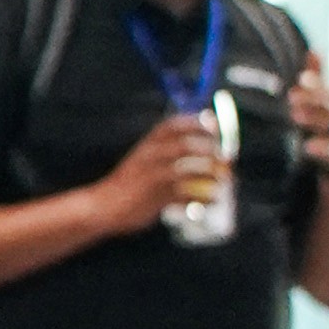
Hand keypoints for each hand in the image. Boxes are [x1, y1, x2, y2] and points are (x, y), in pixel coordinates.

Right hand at [83, 110, 216, 229]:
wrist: (103, 206)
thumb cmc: (128, 184)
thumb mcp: (141, 159)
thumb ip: (164, 151)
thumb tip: (197, 148)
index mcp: (147, 144)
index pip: (174, 125)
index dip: (196, 123)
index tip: (213, 127)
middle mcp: (150, 156)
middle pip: (186, 145)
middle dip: (209, 150)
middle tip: (224, 158)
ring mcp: (153, 177)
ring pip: (189, 170)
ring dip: (211, 175)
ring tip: (223, 181)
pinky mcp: (157, 198)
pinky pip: (187, 195)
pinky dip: (204, 197)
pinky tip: (213, 200)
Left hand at [287, 72, 328, 179]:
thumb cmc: (323, 139)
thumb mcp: (316, 112)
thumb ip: (314, 87)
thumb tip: (313, 52)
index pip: (326, 92)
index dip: (316, 84)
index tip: (302, 77)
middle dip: (312, 100)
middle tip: (291, 95)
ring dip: (315, 120)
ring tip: (294, 115)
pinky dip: (326, 151)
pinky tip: (309, 147)